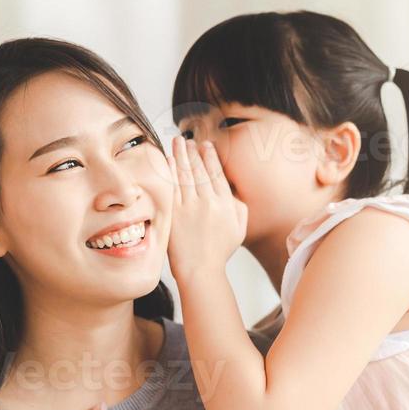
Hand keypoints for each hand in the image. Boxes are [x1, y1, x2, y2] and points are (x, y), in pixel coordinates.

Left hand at [166, 135, 246, 280]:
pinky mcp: (175, 213)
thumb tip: (232, 191)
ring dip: (181, 155)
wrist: (200, 269)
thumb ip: (239, 207)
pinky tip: (169, 160)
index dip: (210, 157)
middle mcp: (209, 202)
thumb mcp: (240, 229)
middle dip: (193, 151)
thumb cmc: (220, 252)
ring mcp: (190, 207)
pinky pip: (173, 187)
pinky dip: (171, 171)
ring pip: (186, 174)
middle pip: (200, 170)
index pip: (217, 174)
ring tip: (177, 142)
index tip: (205, 145)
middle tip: (188, 139)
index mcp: (226, 204)